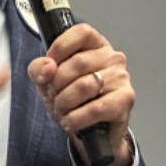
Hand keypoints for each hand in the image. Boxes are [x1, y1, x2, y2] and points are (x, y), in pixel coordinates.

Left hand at [28, 24, 133, 165]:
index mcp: (96, 45)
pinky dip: (76, 119)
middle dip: (57, 85)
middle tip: (54, 98)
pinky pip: (95, 108)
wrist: (92, 132)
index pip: (81, 32)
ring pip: (85, 86)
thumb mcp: (48, 81)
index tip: (49, 68)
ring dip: (65, 103)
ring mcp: (121, 77)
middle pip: (78, 62)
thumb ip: (40, 69)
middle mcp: (113, 57)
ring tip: (62, 111)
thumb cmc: (73, 101)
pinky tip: (71, 122)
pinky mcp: (126, 99)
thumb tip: (48, 67)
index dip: (60, 49)